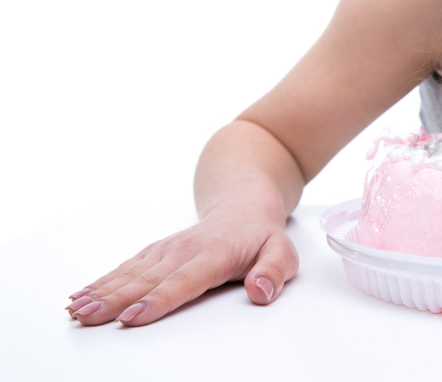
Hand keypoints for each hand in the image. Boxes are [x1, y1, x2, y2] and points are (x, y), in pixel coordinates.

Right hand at [65, 208, 298, 326]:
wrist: (243, 204)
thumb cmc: (262, 235)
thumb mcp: (283, 251)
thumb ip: (274, 271)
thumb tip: (260, 290)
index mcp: (214, 254)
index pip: (183, 282)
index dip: (157, 301)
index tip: (133, 317)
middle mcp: (183, 250)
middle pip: (146, 281)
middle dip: (115, 301)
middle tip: (89, 319)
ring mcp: (166, 250)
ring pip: (130, 274)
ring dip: (101, 292)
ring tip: (76, 310)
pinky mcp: (155, 252)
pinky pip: (125, 268)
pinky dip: (101, 282)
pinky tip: (81, 295)